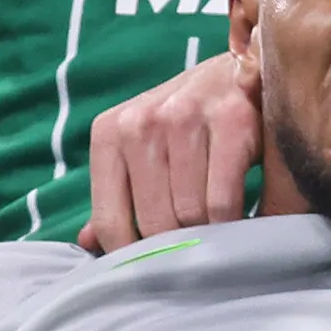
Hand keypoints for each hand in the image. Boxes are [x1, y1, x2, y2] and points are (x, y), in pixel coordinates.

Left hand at [79, 52, 260, 251]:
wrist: (244, 67)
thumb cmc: (189, 119)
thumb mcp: (144, 149)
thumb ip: (117, 194)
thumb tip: (87, 242)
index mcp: (110, 132)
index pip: (111, 223)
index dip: (135, 256)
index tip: (160, 263)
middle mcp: (141, 121)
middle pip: (155, 225)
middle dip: (181, 244)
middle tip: (200, 242)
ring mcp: (185, 116)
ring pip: (192, 215)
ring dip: (212, 231)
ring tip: (222, 225)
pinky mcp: (231, 118)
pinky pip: (224, 201)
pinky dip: (236, 220)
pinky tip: (244, 215)